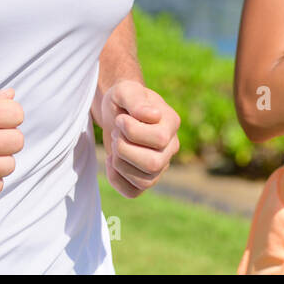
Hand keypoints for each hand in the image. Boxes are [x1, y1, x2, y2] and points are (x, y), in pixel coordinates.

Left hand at [98, 80, 179, 198]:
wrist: (116, 111)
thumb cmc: (123, 100)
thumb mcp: (125, 91)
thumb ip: (137, 100)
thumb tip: (153, 117)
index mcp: (171, 123)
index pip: (159, 139)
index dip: (133, 130)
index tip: (121, 118)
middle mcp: (170, 147)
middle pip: (153, 165)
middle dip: (125, 149)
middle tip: (116, 133)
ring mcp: (160, 165)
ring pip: (144, 182)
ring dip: (120, 163)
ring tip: (115, 145)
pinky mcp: (144, 178)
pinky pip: (133, 192)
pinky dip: (116, 179)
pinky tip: (112, 160)